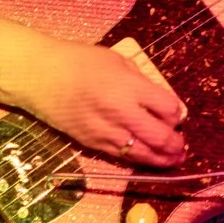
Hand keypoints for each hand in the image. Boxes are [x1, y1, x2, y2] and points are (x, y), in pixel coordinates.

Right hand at [19, 36, 185, 167]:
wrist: (41, 77)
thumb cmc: (81, 62)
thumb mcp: (119, 61)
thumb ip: (142, 82)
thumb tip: (162, 100)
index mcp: (129, 87)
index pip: (167, 108)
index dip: (176, 113)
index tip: (176, 113)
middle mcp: (120, 112)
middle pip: (159, 136)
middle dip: (175, 143)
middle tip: (181, 144)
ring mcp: (106, 131)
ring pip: (143, 154)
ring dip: (163, 159)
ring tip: (175, 159)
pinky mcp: (92, 144)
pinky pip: (122, 157)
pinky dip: (140, 160)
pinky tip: (151, 159)